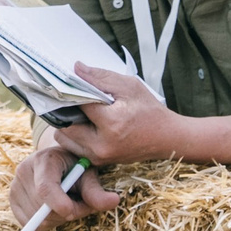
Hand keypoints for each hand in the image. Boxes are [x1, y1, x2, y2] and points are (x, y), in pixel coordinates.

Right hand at [9, 131, 123, 230]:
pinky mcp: (12, 201)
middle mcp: (24, 170)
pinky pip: (30, 225)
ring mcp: (14, 186)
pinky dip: (45, 223)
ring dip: (58, 219)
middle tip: (81, 204)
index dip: (58, 203)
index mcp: (44, 159)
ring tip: (66, 203)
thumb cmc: (75, 167)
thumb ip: (96, 190)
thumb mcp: (88, 173)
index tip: (71, 213)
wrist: (57, 162)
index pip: (45, 187)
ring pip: (38, 221)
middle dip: (68, 213)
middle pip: (44, 209)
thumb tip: (114, 201)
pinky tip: (52, 208)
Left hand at [52, 62, 181, 163]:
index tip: (65, 84)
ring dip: (68, 125)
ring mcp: (99, 156)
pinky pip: (73, 147)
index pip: (77, 104)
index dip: (71, 92)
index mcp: (111, 123)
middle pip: (64, 125)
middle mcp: (101, 144)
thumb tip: (76, 69)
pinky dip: (74, 135)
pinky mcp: (98, 162)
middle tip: (75, 100)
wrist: (166, 137)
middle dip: (66, 110)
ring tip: (83, 114)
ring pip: (64, 138)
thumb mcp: (128, 86)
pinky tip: (87, 124)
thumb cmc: (149, 110)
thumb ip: (100, 77)